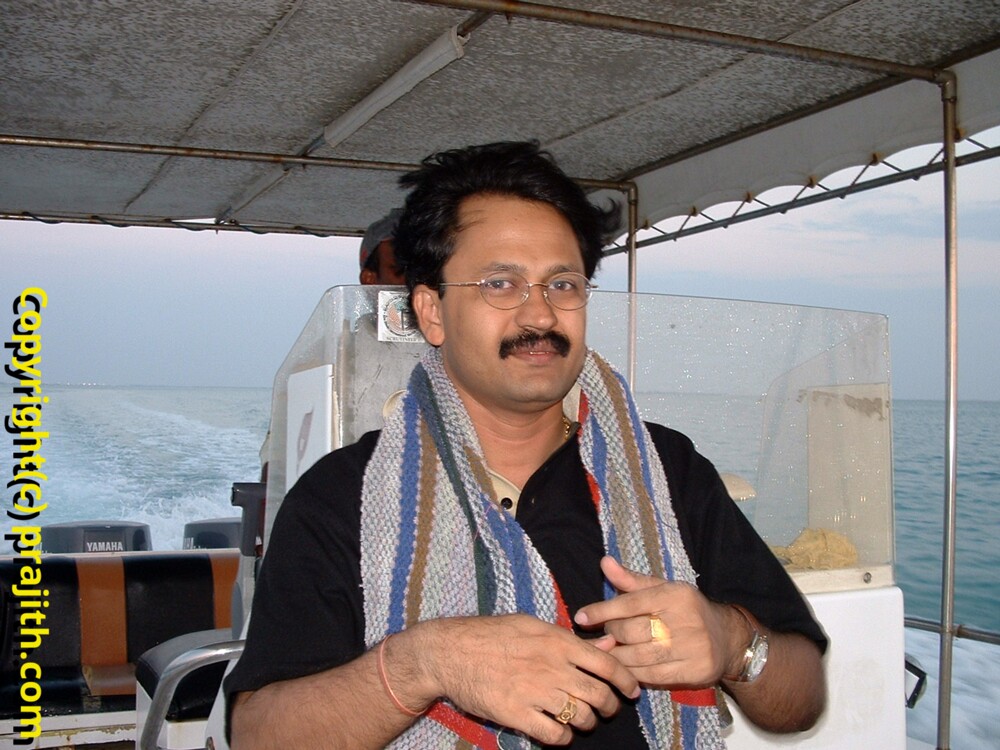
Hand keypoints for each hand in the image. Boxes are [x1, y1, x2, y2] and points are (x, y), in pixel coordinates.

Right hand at [401, 613, 639, 745]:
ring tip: (581, 720)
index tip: (632, 690)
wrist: (450, 652)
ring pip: (582, 717)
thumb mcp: (533, 625)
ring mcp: (536, 692)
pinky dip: (564, 737)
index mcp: (558, 641)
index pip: (607, 663)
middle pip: (600, 695)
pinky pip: (556, 734)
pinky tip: (559, 731)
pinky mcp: (518, 714)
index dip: (626, 680)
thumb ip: (572, 638)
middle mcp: (552, 666)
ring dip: (587, 723)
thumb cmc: (492, 634)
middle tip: (606, 709)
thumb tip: (608, 642)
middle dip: (610, 707)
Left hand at [574, 556, 734, 687]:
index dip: (601, 611)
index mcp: (675, 594)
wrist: (726, 638)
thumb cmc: (686, 609)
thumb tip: (604, 562)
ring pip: (640, 656)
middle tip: (602, 637)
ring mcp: (692, 648)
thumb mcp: (662, 588)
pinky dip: (635, 673)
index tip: (580, 617)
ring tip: (607, 654)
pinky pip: (654, 676)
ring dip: (618, 657)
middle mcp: (685, 620)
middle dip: (611, 634)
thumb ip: (631, 580)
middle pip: (632, 631)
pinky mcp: (695, 671)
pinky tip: (626, 669)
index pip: (630, 603)